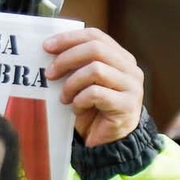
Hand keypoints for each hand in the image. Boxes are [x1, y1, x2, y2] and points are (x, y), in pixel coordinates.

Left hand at [43, 27, 144, 146]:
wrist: (107, 143)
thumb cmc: (93, 110)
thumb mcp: (84, 82)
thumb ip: (77, 64)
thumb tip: (50, 48)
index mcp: (121, 57)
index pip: (95, 36)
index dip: (69, 38)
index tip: (47, 46)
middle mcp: (130, 69)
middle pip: (95, 49)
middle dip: (67, 59)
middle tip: (49, 73)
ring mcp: (132, 87)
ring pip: (96, 70)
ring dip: (72, 83)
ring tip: (64, 97)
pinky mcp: (127, 105)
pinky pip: (96, 93)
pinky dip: (80, 100)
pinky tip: (76, 109)